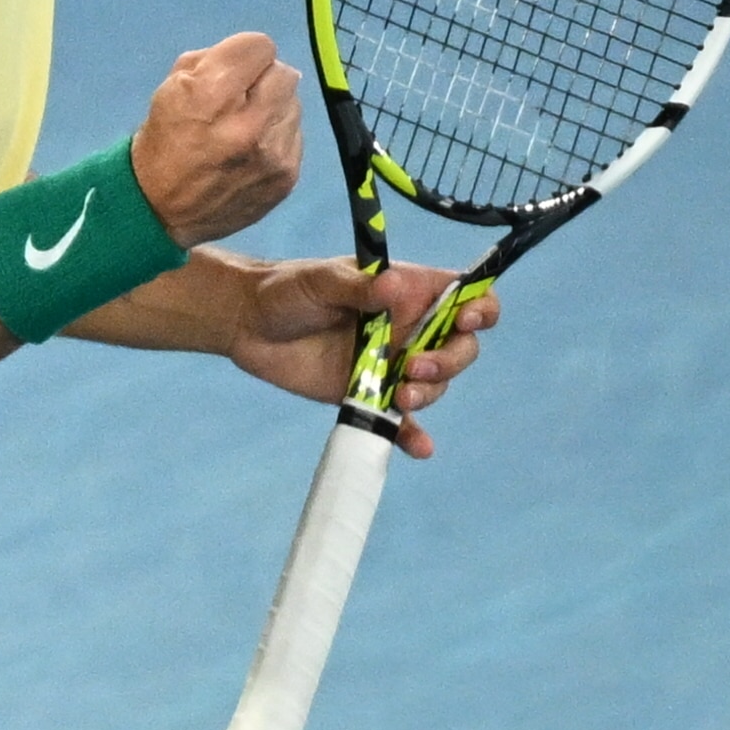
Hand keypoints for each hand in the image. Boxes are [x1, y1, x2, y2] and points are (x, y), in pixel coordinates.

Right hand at [131, 34, 300, 245]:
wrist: (161, 209)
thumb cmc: (166, 139)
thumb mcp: (172, 86)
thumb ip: (215, 60)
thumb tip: (255, 60)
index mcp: (212, 94)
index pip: (261, 46)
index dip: (244, 54)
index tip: (232, 71)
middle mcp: (248, 124)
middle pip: (284, 72)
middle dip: (262, 80)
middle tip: (241, 98)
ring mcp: (272, 154)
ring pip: (294, 104)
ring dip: (273, 108)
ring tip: (246, 127)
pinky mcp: (287, 177)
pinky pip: (296, 135)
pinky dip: (277, 136)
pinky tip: (254, 151)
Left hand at [228, 258, 501, 459]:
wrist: (249, 326)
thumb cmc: (288, 290)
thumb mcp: (321, 281)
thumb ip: (359, 287)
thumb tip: (395, 288)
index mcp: (408, 291)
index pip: (464, 295)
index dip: (480, 306)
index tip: (468, 320)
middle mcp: (409, 328)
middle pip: (460, 346)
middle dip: (450, 360)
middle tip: (414, 368)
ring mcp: (392, 365)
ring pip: (435, 385)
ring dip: (429, 393)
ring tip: (397, 396)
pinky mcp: (370, 397)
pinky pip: (401, 421)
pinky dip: (413, 435)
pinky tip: (419, 448)